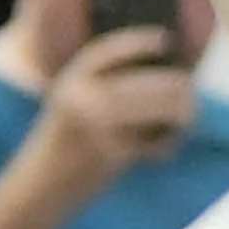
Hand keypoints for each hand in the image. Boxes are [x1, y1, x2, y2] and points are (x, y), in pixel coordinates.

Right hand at [22, 31, 196, 185]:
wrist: (38, 188)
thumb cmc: (62, 148)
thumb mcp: (69, 105)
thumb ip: (100, 87)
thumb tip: (163, 77)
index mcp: (71, 80)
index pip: (109, 50)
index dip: (139, 41)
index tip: (165, 39)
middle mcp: (83, 96)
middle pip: (151, 80)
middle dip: (179, 88)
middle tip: (190, 95)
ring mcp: (97, 123)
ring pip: (161, 107)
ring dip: (182, 114)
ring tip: (184, 121)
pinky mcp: (112, 152)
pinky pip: (154, 141)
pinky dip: (165, 145)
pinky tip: (161, 151)